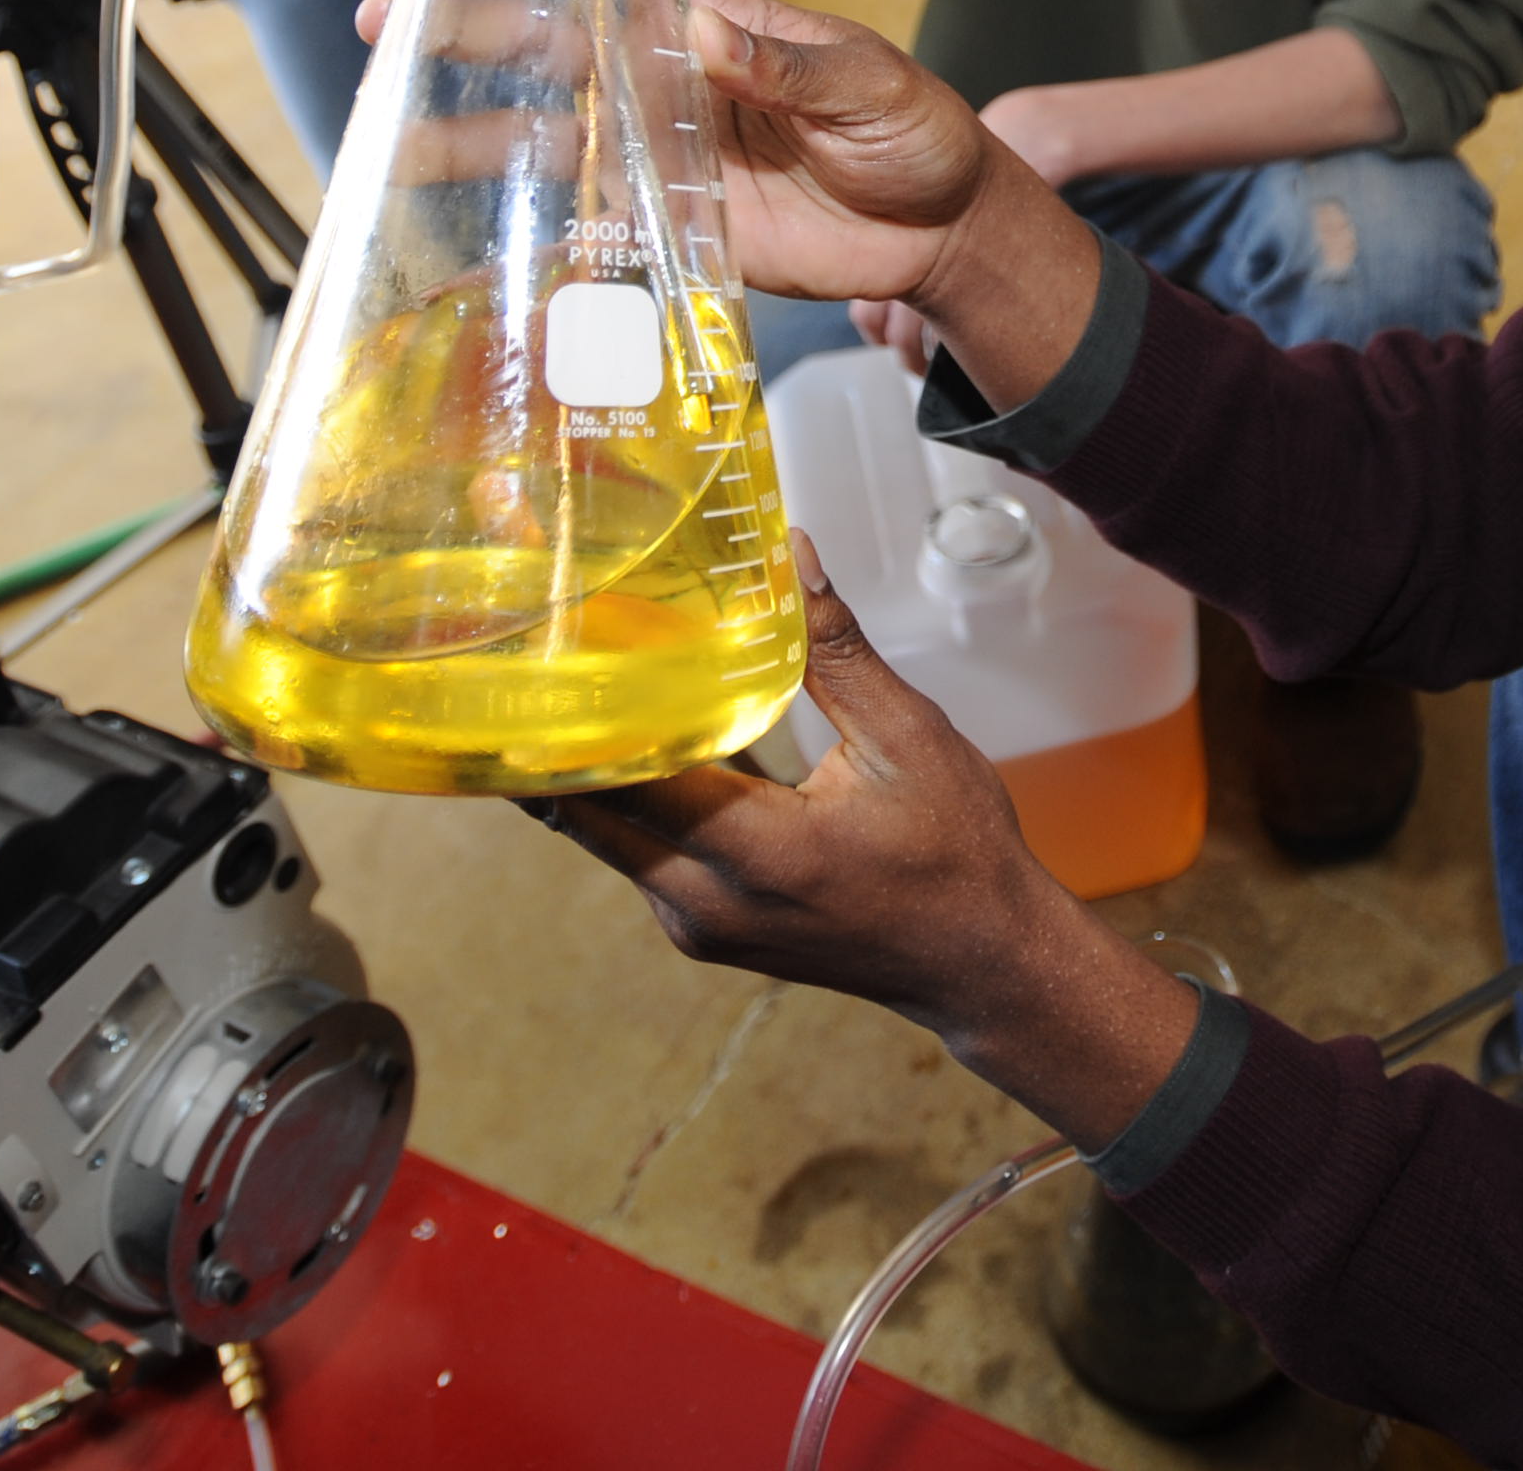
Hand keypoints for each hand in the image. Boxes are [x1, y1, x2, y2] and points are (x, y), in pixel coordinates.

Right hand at [355, 0, 1106, 403]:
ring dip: (465, 133)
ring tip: (388, 141)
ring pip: (540, 134)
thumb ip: (790, 63)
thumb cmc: (910, 130)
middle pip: (548, 41)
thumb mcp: (866, 83)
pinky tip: (452, 246)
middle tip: (391, 14)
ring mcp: (653, 153)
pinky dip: (520, 236)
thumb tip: (708, 36)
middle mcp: (661, 77)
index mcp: (706, 17)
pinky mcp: (662, 224)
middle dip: (468, 24)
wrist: (937, 231)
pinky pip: (579, 228)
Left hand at [530, 538, 1199, 1140]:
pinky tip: (635, 740)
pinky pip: (637, 855)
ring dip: (589, 767)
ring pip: (604, 837)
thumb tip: (792, 559)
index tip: (551, 648)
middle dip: (559, 736)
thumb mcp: (909, 738)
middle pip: (587, 812)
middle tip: (540, 654)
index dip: (580, 714)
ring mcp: (697, 926)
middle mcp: (706, 902)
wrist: (983, 964)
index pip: (629, 778)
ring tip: (577, 683)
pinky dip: (628, 800)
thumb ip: (836, 650)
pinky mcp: (701, 930)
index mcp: (757, 853)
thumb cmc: (957, 855)